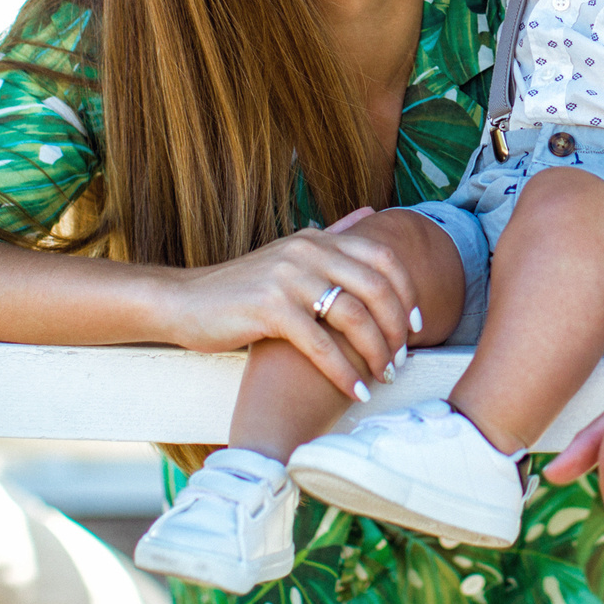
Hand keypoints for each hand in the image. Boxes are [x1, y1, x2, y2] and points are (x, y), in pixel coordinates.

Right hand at [157, 208, 419, 399]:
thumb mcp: (290, 253)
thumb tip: (370, 212)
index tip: (418, 326)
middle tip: (401, 361)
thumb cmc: (243, 287)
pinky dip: (343, 372)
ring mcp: (289, 277)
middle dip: (397, 330)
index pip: (384, 258)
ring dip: (375, 353)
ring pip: (353, 317)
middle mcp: (308, 250)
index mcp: (318, 238)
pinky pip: (321, 344)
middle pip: (377, 288)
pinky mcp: (270, 308)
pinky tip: (354, 391)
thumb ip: (332, 234)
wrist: (185, 301)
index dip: (409, 293)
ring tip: (383, 378)